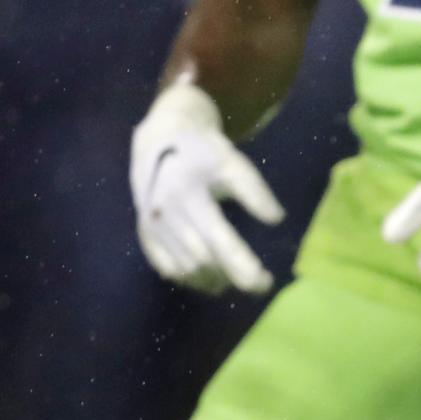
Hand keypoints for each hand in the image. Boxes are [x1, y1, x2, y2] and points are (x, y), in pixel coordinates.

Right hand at [131, 80, 280, 294]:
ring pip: (184, 269)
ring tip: (236, 280)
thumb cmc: (203, 150)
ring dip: (212, 281)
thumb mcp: (232, 162)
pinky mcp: (144, 233)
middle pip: (203, 262)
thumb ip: (254, 191)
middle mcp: (164, 214)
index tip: (267, 281)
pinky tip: (209, 279)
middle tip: (259, 281)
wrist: (161, 137)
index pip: (219, 242)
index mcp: (186, 194)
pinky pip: (165, 267)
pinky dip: (189, 279)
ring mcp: (151, 226)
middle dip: (234, 277)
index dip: (244, 267)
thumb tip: (276, 220)